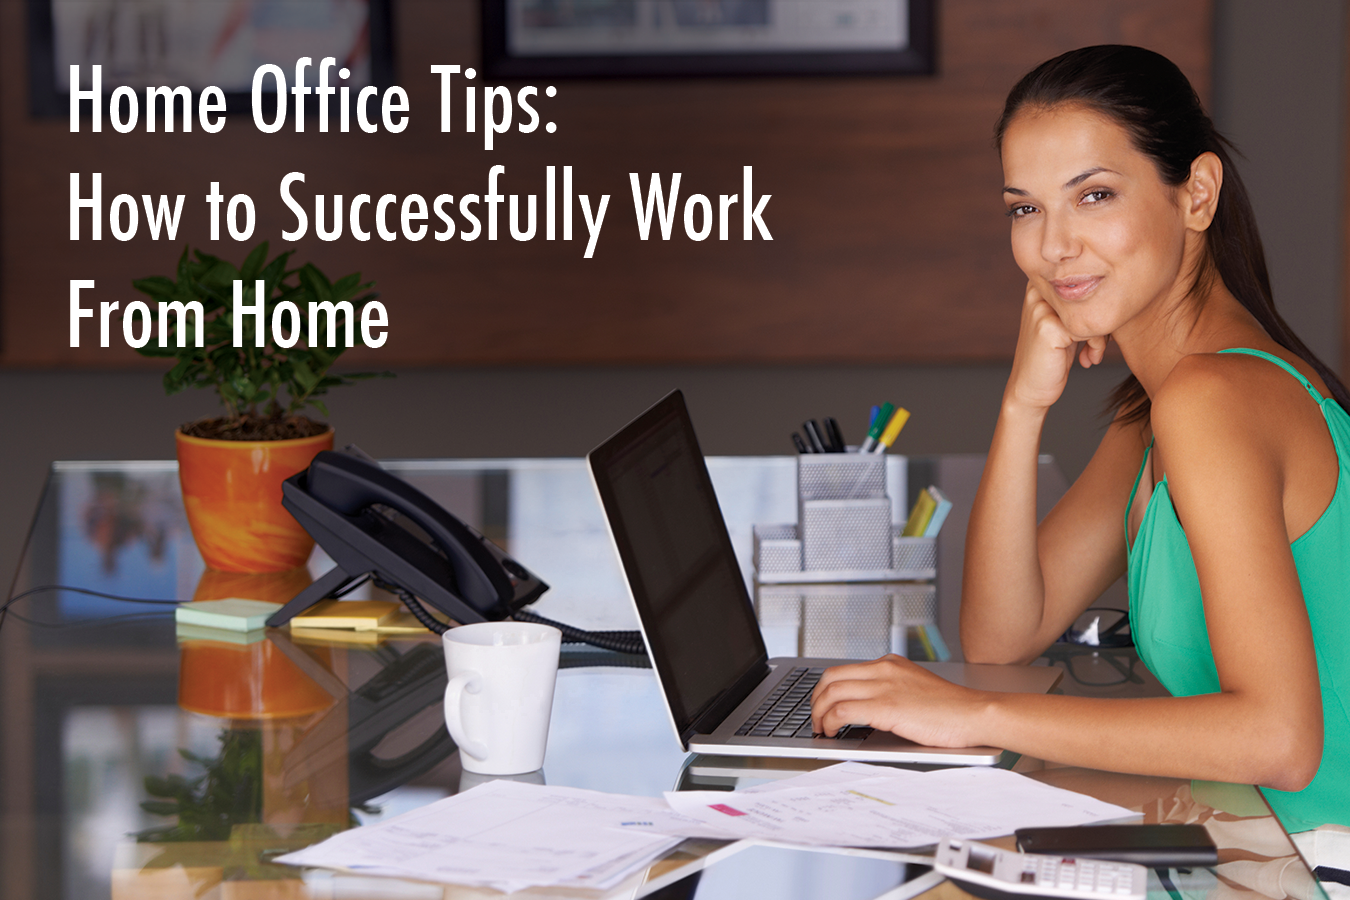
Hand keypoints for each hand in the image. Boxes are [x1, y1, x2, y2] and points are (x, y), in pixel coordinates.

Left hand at [810, 655, 989, 748]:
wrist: (974, 715)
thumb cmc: (951, 710)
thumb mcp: (915, 689)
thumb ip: (891, 690)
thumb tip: (865, 706)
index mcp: (890, 664)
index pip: (843, 670)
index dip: (825, 690)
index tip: (822, 706)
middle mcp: (884, 670)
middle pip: (831, 678)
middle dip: (816, 700)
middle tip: (816, 718)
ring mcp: (884, 686)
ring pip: (832, 693)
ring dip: (819, 713)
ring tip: (821, 728)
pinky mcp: (886, 706)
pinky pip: (843, 710)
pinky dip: (830, 721)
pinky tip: (832, 732)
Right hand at [1005, 283, 1108, 412]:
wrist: (1029, 388)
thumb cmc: (1051, 357)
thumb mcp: (1064, 323)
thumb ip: (1079, 303)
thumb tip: (1119, 289)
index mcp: (1040, 284)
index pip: (1086, 282)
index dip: (1100, 305)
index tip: (1102, 329)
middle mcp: (1037, 291)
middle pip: (1090, 294)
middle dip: (1103, 319)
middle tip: (1100, 344)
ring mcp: (1041, 308)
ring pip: (1092, 311)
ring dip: (1101, 335)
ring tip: (1094, 354)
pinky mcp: (1048, 328)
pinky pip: (1089, 329)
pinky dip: (1096, 346)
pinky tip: (1088, 360)